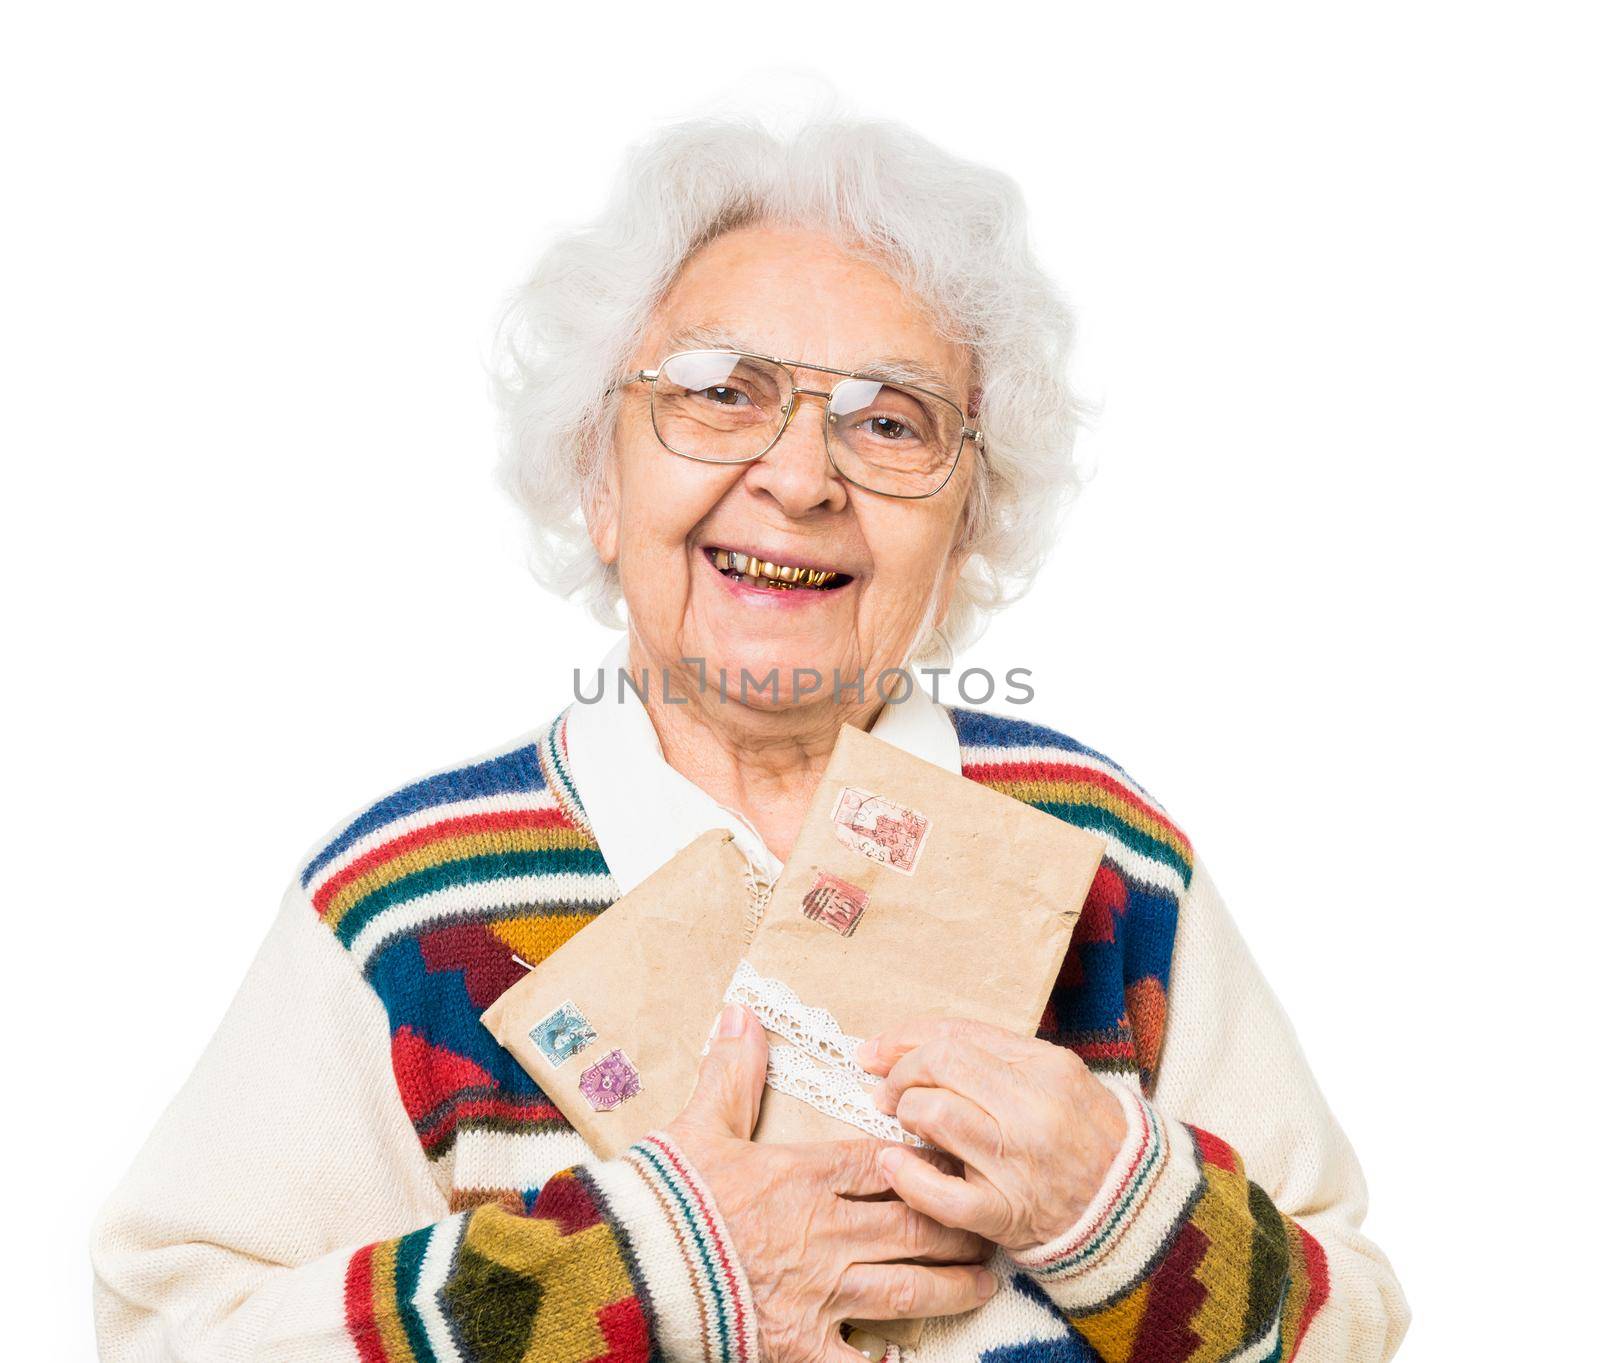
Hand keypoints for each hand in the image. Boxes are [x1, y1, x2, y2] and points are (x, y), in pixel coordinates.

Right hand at [665, 1005, 998, 1362]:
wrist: (632, 1269)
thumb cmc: (666, 1197)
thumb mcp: (698, 1125)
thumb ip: (731, 1073)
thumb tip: (741, 1013)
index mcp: (808, 1177)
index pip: (888, 1164)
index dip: (929, 1159)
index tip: (957, 1157)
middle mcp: (828, 1233)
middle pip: (915, 1224)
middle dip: (959, 1225)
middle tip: (989, 1222)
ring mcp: (820, 1293)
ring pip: (909, 1288)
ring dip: (953, 1285)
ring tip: (983, 1282)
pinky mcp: (801, 1345)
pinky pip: (860, 1362)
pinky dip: (889, 1361)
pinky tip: (914, 1358)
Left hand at [855, 1017, 1127, 1253]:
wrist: (1130, 1206)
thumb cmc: (1083, 1135)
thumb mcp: (1053, 1076)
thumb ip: (992, 1057)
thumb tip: (910, 1046)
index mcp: (1046, 1068)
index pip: (957, 1036)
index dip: (904, 1039)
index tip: (876, 1051)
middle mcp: (1033, 1110)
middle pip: (941, 1066)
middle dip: (901, 1074)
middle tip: (889, 1091)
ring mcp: (1019, 1164)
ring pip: (936, 1116)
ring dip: (906, 1115)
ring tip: (906, 1123)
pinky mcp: (1005, 1214)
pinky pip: (941, 1194)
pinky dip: (906, 1177)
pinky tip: (894, 1164)